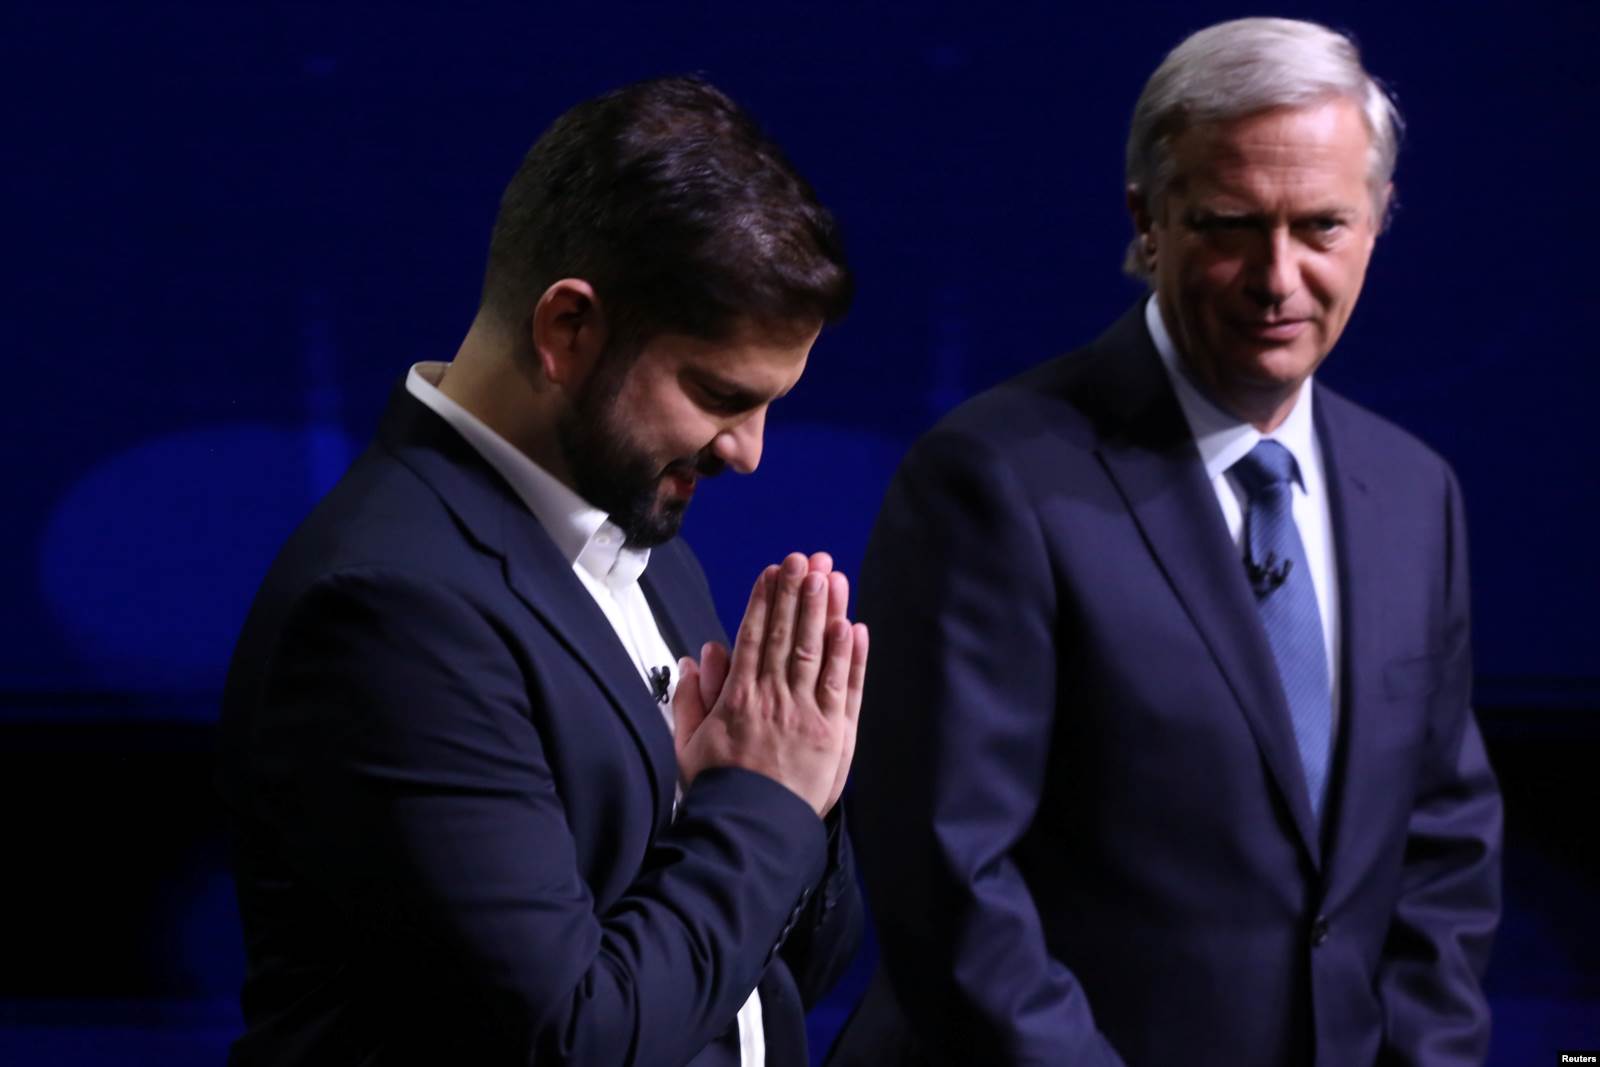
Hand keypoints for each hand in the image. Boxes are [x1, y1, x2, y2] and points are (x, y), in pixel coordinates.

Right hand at [675, 553, 867, 816]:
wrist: (750, 833)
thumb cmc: (719, 791)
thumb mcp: (688, 744)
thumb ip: (691, 699)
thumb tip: (698, 658)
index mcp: (738, 697)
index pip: (755, 636)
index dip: (766, 599)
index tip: (774, 570)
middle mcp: (775, 698)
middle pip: (789, 634)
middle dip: (798, 592)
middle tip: (807, 558)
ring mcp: (808, 715)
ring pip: (818, 651)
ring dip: (825, 611)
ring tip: (831, 576)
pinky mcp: (835, 735)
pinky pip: (845, 687)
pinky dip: (851, 656)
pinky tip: (853, 627)